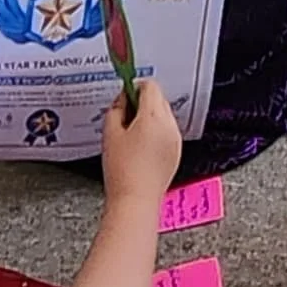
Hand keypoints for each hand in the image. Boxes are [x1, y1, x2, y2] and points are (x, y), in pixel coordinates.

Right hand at [100, 76, 182, 200]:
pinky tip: (142, 148)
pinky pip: (168, 132)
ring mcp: (175, 139)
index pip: (149, 86)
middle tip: (124, 118)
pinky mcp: (176, 151)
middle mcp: (169, 126)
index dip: (133, 89)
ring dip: (150, 118)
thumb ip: (115, 109)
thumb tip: (122, 100)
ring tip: (131, 137)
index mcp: (153, 117)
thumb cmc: (122, 171)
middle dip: (142, 103)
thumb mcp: (109, 134)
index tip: (124, 97)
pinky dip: (157, 133)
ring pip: (164, 115)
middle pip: (158, 99)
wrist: (135, 200)